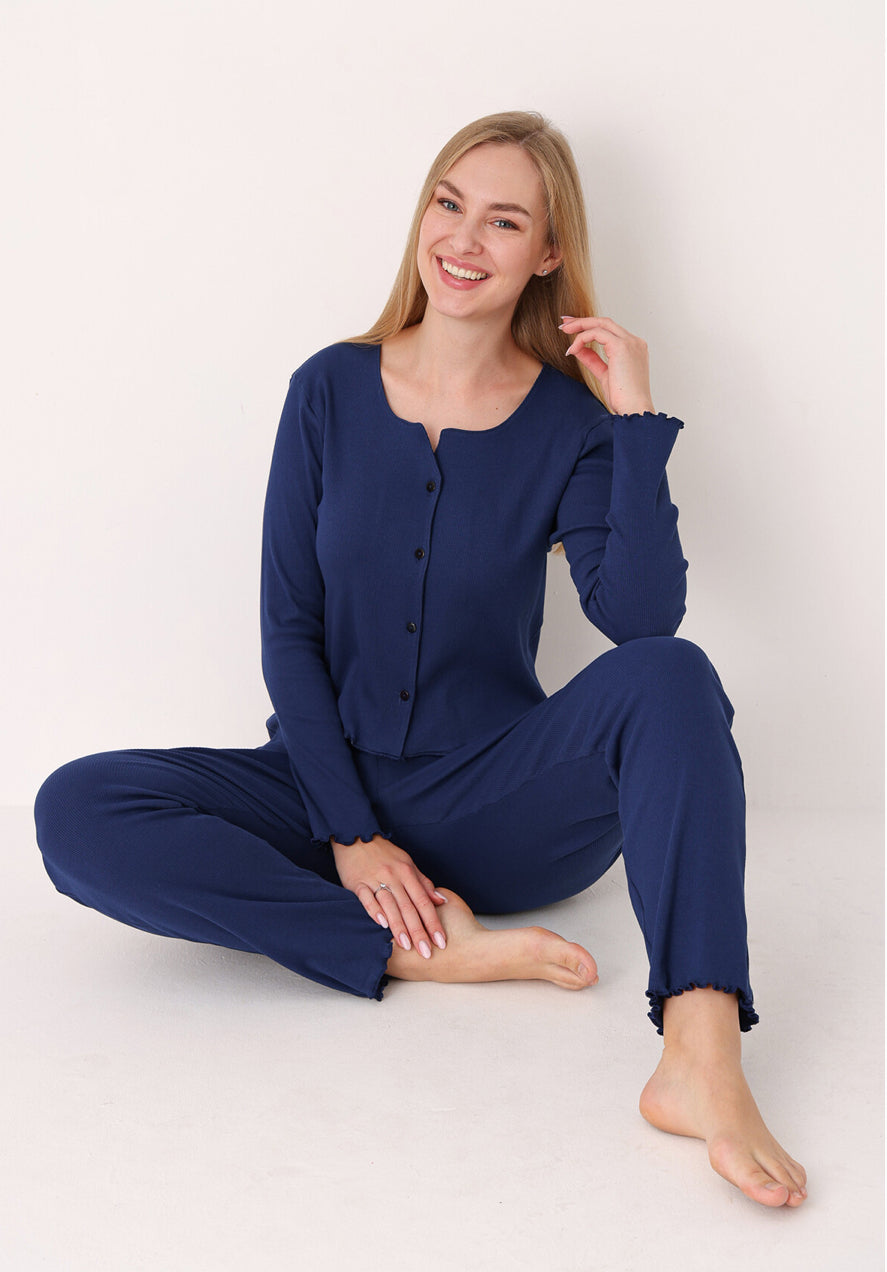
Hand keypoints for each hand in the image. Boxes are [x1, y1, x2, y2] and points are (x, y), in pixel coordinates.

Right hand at [330, 834, 447, 958]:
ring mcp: (375, 879)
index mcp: (407, 872)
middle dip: (419, 931)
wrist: (355, 835)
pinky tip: (381, 925)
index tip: (441, 941)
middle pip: (409, 907)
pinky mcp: (357, 883)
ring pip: (390, 905)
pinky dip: (375, 911)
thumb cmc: (384, 853)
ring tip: (407, 946)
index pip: (424, 901)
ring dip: (399, 926)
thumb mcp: (407, 863)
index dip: (433, 922)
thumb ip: (423, 882)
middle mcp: (393, 876)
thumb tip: (440, 901)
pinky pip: (367, 899)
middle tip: (427, 952)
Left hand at [559, 315, 654, 415]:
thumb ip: (594, 360)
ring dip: (580, 325)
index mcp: (634, 349)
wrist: (633, 409)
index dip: (590, 327)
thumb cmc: (623, 399)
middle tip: (565, 323)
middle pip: (605, 322)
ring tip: (564, 331)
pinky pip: (597, 334)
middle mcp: (634, 342)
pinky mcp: (621, 346)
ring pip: (601, 324)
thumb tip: (579, 349)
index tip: (573, 330)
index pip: (610, 331)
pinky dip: (582, 338)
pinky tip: (573, 349)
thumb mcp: (605, 375)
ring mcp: (630, 343)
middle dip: (583, 320)